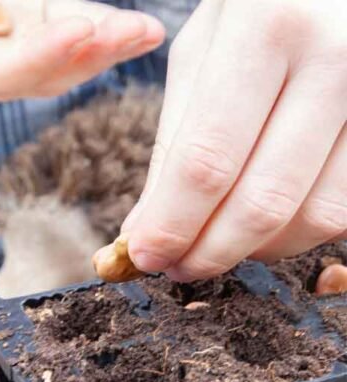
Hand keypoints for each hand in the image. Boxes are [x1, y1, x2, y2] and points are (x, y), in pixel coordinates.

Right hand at [0, 0, 164, 107]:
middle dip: (88, 56)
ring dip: (105, 49)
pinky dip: (96, 30)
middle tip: (136, 34)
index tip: (82, 29)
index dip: (39, 56)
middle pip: (40, 76)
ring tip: (148, 33)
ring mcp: (3, 55)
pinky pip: (64, 36)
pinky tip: (133, 28)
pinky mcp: (22, 31)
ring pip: (62, 62)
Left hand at [123, 0, 346, 280]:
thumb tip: (145, 230)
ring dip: (255, 250)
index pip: (207, 162)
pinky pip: (346, 208)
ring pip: (315, 217)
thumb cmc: (253, 11)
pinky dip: (296, 232)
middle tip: (176, 266)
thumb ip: (173, 145)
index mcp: (267, 28)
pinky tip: (263, 224)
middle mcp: (336, 57)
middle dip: (208, 253)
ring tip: (217, 243)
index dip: (171, 226)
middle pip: (262, 202)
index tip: (145, 256)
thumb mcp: (199, 57)